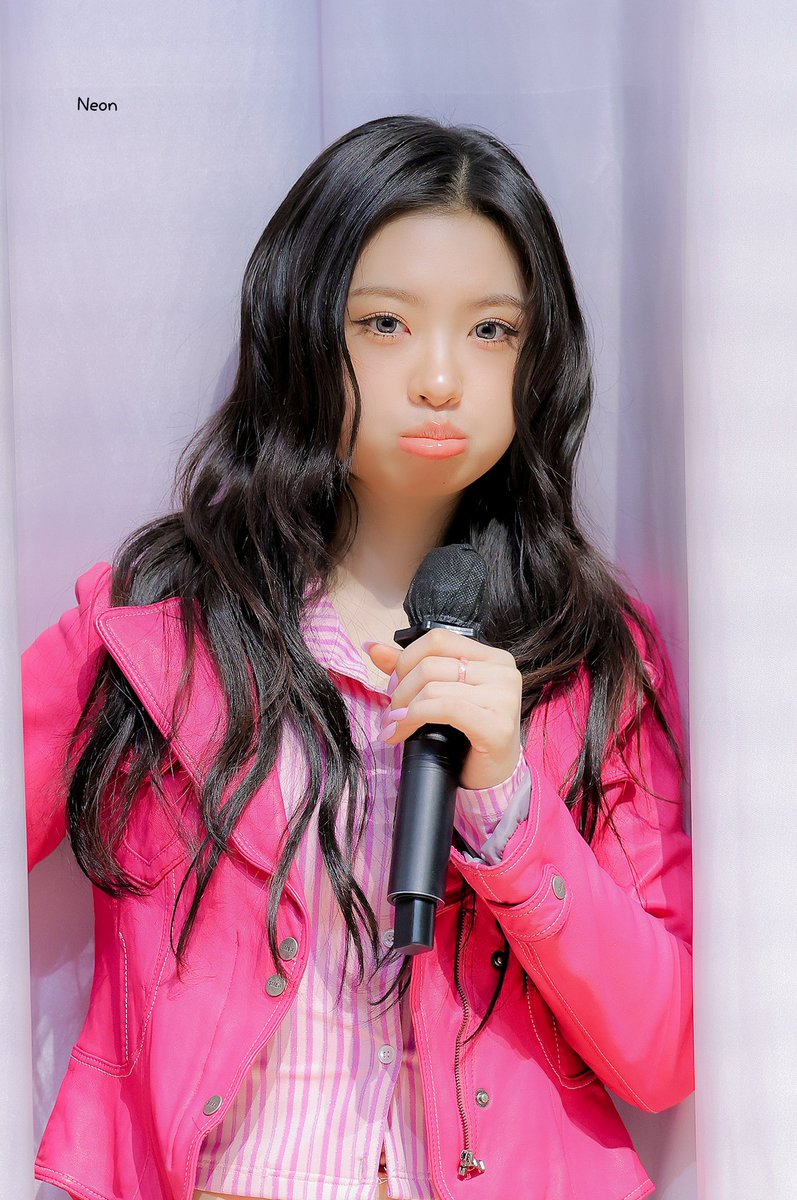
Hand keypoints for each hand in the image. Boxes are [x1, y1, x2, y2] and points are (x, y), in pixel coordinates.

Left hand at [364, 628, 522, 790]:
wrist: (489, 778)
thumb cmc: (466, 735)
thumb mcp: (438, 694)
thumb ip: (409, 668)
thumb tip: (372, 647)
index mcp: (492, 658)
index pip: (438, 639)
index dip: (406, 660)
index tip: (394, 685)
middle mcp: (503, 672)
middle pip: (431, 665)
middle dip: (400, 690)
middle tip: (391, 713)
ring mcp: (504, 698)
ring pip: (433, 688)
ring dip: (403, 710)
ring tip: (394, 726)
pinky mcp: (498, 725)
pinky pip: (445, 708)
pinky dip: (415, 718)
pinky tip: (402, 731)